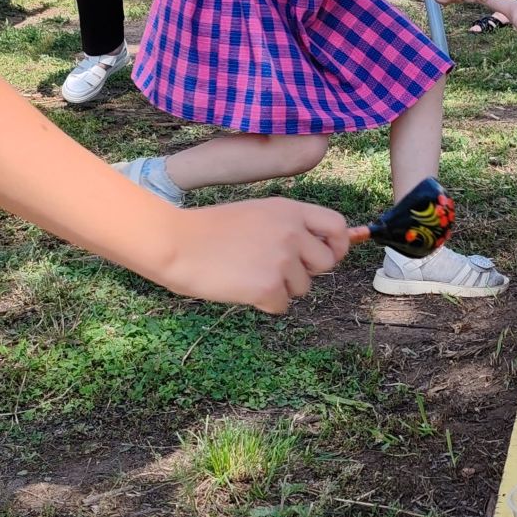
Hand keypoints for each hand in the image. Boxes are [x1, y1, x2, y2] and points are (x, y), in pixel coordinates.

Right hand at [158, 199, 346, 313]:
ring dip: (281, 288)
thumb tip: (319, 251)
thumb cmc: (209, 230)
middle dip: (306, 271)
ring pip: (302, 288)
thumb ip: (288, 226)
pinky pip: (282, 305)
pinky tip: (241, 287)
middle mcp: (292, 232)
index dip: (339, 244)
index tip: (330, 255)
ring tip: (248, 273)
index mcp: (289, 210)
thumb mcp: (255, 213)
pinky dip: (264, 303)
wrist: (177, 244)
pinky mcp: (269, 286)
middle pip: (325, 263)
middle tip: (277, 270)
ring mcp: (282, 260)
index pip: (337, 225)